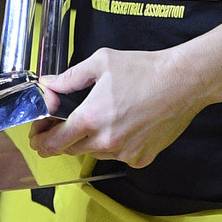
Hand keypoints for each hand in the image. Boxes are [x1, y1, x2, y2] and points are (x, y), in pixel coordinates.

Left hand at [30, 46, 216, 167]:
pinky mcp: (141, 158)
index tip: (37, 135)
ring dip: (91, 139)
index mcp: (91, 117)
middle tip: (65, 122)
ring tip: (104, 116)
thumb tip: (48, 85)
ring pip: (95, 153)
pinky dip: (115, 144)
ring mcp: (124, 153)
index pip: (53, 142)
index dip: (40, 140)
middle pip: (71, 149)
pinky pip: (118, 156)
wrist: (183, 82)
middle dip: (63, 137)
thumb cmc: (144, 69)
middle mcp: (106, 141)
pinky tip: (125, 124)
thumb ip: (69, 78)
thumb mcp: (101, 62)